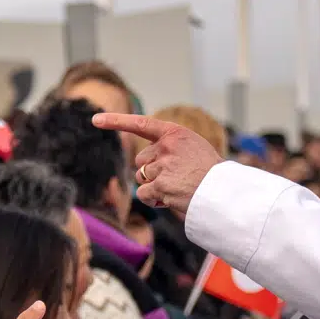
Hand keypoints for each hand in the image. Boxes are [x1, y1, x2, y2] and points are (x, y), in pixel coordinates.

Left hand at [94, 113, 223, 217]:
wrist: (224, 192)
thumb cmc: (210, 173)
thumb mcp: (193, 148)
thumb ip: (170, 148)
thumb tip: (143, 165)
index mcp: (174, 133)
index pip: (140, 124)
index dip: (115, 121)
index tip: (95, 120)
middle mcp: (166, 146)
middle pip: (141, 160)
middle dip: (151, 171)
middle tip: (175, 178)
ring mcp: (162, 165)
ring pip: (142, 177)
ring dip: (154, 186)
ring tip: (177, 188)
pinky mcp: (160, 185)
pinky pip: (144, 193)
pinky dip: (153, 199)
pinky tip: (170, 199)